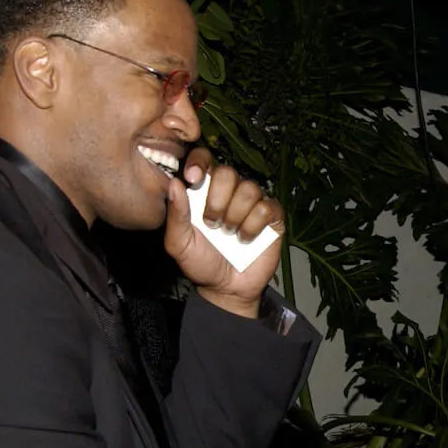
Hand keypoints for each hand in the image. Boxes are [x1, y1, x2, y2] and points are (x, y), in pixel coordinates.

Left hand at [164, 148, 284, 318]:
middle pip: (228, 172)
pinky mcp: (273, 216)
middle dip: (217, 199)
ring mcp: (253, 203)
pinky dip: (253, 225)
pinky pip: (267, 207)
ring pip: (249, 189)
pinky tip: (245, 239)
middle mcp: (229, 192)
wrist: (226, 288)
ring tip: (229, 233)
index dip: (200, 162)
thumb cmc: (201, 263)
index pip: (205, 159)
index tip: (194, 178)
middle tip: (212, 223)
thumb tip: (175, 183)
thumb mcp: (179, 243)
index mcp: (204, 191)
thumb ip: (175, 215)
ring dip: (235, 215)